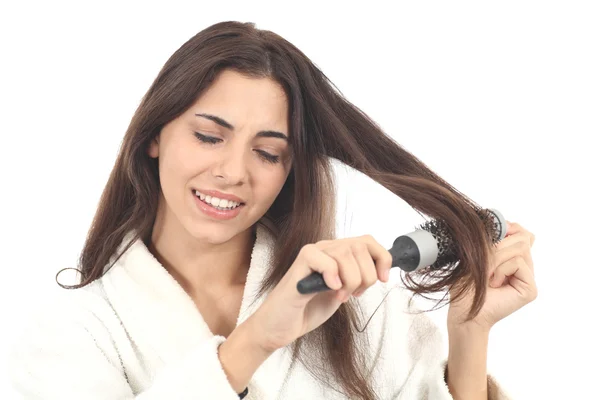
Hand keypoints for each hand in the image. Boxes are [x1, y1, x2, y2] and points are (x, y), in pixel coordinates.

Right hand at [248, 235, 392, 351]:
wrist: (279, 326)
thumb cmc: (308, 309)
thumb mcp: (343, 291)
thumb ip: (357, 277)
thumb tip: (381, 269)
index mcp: (336, 252)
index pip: (367, 241)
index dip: (381, 257)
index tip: (383, 279)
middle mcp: (324, 248)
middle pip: (360, 246)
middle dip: (366, 275)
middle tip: (355, 294)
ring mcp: (311, 255)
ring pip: (345, 252)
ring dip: (351, 280)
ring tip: (340, 296)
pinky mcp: (299, 266)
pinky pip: (323, 259)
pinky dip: (332, 276)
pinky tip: (329, 289)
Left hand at [447, 221, 537, 329]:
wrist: (464, 312)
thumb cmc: (465, 286)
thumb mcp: (476, 255)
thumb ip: (492, 239)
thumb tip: (508, 224)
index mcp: (511, 257)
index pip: (521, 232)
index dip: (508, 228)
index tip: (491, 234)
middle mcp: (523, 266)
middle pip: (522, 237)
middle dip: (498, 245)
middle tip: (484, 263)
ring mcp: (528, 277)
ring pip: (520, 247)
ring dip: (496, 258)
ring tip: (487, 275)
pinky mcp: (530, 289)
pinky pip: (518, 263)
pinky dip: (501, 270)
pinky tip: (493, 284)